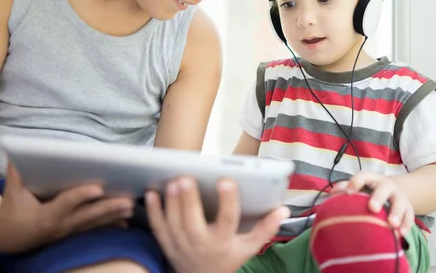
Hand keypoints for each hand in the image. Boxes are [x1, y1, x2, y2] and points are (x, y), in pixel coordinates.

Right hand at [0, 163, 133, 252]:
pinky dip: (110, 225)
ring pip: (94, 223)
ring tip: (132, 206)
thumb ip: (16, 172)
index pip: (66, 204)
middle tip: (128, 200)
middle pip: (88, 216)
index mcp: (45, 216)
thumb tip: (19, 150)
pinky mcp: (73, 233)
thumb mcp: (12, 192)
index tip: (98, 188)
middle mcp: (60, 226)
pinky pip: (94, 229)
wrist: (9, 238)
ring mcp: (69, 231)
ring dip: (114, 215)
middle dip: (108, 208)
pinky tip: (126, 221)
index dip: (81, 196)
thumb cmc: (11, 210)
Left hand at [145, 177, 289, 272]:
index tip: (226, 180)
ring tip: (173, 181)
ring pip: (174, 223)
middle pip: (193, 222)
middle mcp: (201, 244)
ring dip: (172, 202)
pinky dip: (154, 211)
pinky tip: (152, 193)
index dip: (227, 201)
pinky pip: (158, 227)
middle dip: (189, 200)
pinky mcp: (167, 244)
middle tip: (187, 177)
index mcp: (224, 242)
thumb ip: (265, 228)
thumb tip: (283, 209)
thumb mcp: (248, 247)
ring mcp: (181, 245)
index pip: (227, 220)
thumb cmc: (227, 258)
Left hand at [329, 172, 414, 235]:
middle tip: (372, 208)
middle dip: (378, 198)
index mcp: (373, 179)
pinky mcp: (409, 208)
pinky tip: (401, 234)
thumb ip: (346, 187)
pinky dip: (406, 225)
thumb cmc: (372, 190)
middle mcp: (387, 185)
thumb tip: (331, 194)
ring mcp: (400, 197)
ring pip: (400, 203)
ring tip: (391, 225)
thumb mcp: (361, 185)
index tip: (348, 192)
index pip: (364, 176)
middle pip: (384, 188)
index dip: (355, 182)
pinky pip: (410, 216)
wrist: (398, 189)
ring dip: (396, 213)